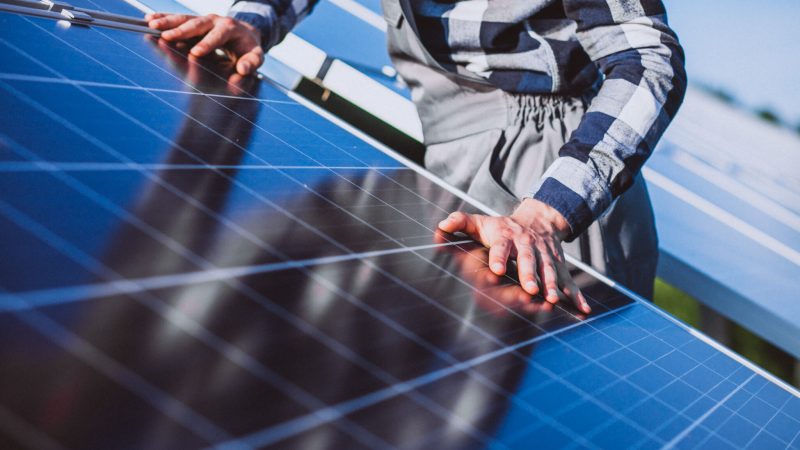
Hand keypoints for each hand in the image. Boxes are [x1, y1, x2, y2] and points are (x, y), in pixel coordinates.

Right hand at [146, 13, 263, 75]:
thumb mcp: (256, 55)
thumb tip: (243, 70)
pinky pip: (177, 19)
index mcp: (230, 28)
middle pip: (197, 24)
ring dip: (167, 21)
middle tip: (166, 37)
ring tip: (151, 25)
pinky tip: (149, 20)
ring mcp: (203, 20)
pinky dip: (163, 18)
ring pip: (184, 19)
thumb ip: (251, 63)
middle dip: (181, 30)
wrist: (245, 33)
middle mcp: (215, 20)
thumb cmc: (248, 47)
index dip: (207, 44)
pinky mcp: (194, 21)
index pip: (218, 35)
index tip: (195, 53)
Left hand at [437, 199, 590, 313]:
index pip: (502, 247)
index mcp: (507, 237)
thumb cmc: (502, 228)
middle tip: (530, 288)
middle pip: (529, 260)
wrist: (539, 219)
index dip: (499, 257)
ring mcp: (545, 256)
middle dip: (530, 274)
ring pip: (550, 271)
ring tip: (553, 300)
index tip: (496, 269)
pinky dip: (577, 296)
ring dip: (553, 285)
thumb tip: (441, 225)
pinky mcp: (558, 266)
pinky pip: (569, 282)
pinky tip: (583, 310)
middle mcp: (528, 246)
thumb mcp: (481, 222)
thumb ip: (460, 222)